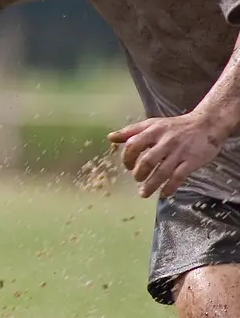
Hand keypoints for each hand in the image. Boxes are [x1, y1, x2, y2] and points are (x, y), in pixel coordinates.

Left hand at [110, 113, 225, 198]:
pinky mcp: (191, 161)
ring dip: (151, 185)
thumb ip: (131, 131)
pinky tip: (164, 194)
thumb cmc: (176, 126)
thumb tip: (110, 138)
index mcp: (153, 131)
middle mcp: (165, 142)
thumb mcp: (153, 124)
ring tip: (144, 193)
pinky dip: (170, 187)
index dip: (127, 158)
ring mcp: (179, 152)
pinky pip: (178, 177)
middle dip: (139, 173)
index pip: (133, 145)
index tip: (127, 166)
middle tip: (137, 178)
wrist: (206, 124)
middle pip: (147, 161)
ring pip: (162, 172)